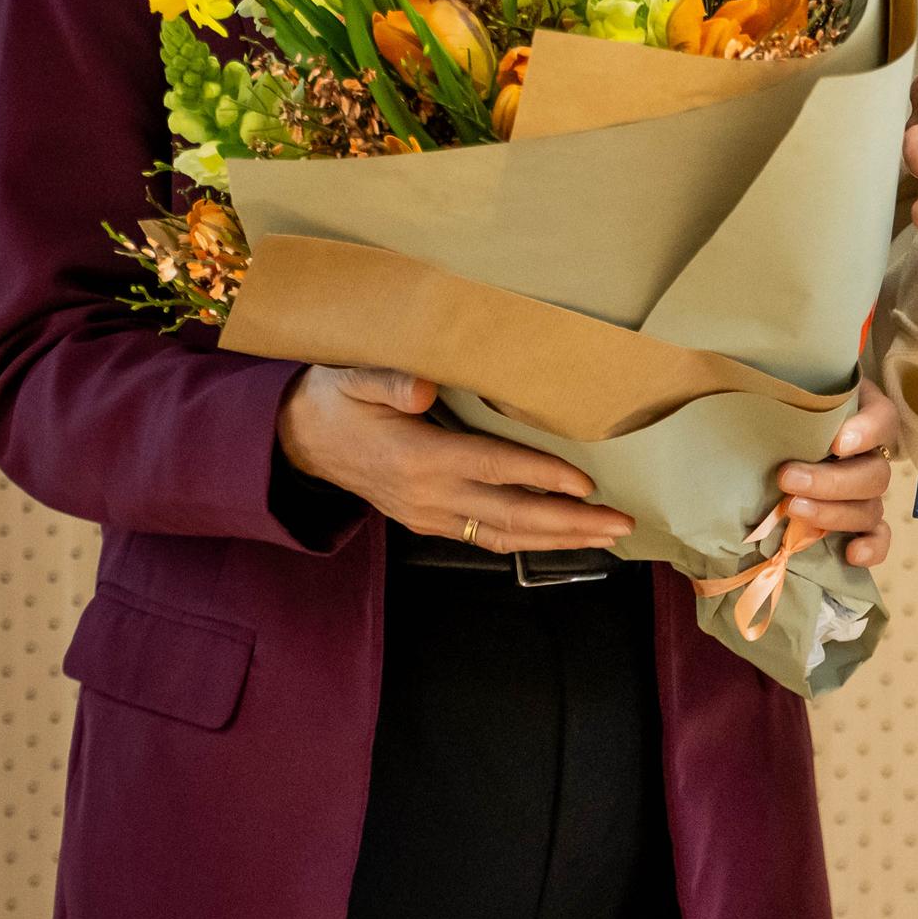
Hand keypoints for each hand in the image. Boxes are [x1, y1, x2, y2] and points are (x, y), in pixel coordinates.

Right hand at [277, 364, 634, 553]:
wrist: (295, 440)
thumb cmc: (334, 399)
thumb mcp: (353, 377)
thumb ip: (389, 381)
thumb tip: (422, 386)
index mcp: (418, 457)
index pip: (494, 468)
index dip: (543, 476)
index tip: (588, 484)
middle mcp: (428, 496)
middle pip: (512, 515)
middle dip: (571, 524)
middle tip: (622, 525)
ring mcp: (427, 516)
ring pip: (504, 536)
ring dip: (559, 540)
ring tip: (607, 538)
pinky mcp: (427, 523)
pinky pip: (485, 538)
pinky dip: (528, 541)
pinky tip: (562, 540)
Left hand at [769, 381, 899, 570]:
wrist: (772, 434)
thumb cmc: (781, 408)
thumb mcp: (786, 389)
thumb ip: (780, 390)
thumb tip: (740, 382)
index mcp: (862, 415)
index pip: (883, 420)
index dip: (867, 432)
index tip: (837, 441)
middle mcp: (870, 455)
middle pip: (874, 473)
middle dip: (831, 481)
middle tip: (787, 477)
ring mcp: (867, 493)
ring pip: (871, 508)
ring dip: (834, 513)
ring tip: (793, 509)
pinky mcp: (860, 523)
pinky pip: (879, 538)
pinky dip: (871, 548)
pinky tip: (850, 553)